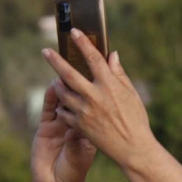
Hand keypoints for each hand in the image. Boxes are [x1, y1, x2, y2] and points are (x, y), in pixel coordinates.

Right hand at [31, 78, 96, 181]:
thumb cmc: (74, 170)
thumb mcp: (85, 149)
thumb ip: (88, 127)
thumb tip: (95, 106)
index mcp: (87, 127)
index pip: (92, 103)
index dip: (95, 88)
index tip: (102, 71)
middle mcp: (74, 122)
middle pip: (77, 97)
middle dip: (79, 81)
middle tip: (84, 63)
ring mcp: (58, 124)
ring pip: (63, 100)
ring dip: (64, 85)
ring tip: (69, 69)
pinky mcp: (45, 127)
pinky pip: (49, 108)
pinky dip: (51, 97)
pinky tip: (53, 86)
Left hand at [42, 31, 155, 170]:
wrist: (133, 149)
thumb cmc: (136, 120)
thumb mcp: (131, 94)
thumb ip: (119, 74)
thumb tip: (111, 55)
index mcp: (109, 85)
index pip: (93, 58)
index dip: (83, 43)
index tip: (74, 32)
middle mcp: (94, 96)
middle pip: (68, 74)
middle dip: (55, 60)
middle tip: (45, 51)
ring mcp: (85, 112)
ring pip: (63, 93)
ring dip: (57, 84)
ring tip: (56, 80)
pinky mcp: (80, 126)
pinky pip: (64, 112)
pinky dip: (62, 106)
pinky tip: (64, 103)